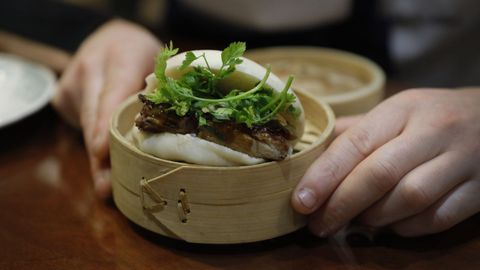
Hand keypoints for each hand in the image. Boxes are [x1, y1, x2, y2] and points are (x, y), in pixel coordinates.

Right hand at [52, 19, 160, 196]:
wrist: (111, 38)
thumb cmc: (143, 54)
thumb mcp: (159, 63)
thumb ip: (161, 92)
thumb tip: (171, 132)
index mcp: (121, 57)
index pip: (114, 94)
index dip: (108, 125)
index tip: (103, 152)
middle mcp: (91, 68)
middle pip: (95, 117)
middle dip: (101, 156)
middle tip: (107, 187)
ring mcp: (73, 83)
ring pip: (86, 127)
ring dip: (98, 158)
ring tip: (106, 186)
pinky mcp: (63, 97)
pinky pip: (82, 126)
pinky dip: (96, 145)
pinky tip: (106, 163)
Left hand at [292, 88, 479, 236]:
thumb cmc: (431, 116)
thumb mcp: (395, 111)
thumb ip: (355, 131)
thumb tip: (310, 154)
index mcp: (403, 109)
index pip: (357, 143)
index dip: (325, 175)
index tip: (301, 201)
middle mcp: (433, 131)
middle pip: (381, 174)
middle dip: (342, 204)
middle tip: (317, 224)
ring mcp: (462, 161)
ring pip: (410, 198)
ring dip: (374, 217)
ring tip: (353, 222)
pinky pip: (439, 218)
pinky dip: (407, 228)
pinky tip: (389, 225)